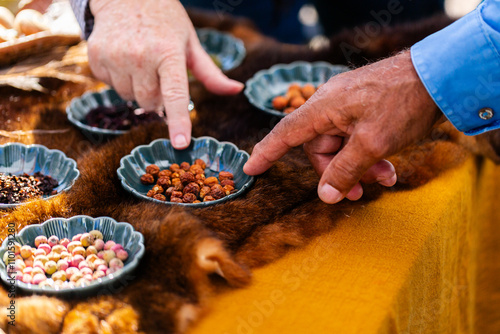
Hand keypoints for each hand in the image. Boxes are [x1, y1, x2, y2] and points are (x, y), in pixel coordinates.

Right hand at [88, 0, 243, 148]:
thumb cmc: (165, 22)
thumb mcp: (190, 43)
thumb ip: (211, 73)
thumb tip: (237, 90)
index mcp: (168, 52)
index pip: (175, 94)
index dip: (178, 121)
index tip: (180, 143)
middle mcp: (140, 56)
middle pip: (151, 103)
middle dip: (158, 98)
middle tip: (158, 74)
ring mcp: (115, 57)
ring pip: (129, 98)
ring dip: (138, 90)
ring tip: (140, 63)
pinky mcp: (96, 57)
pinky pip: (110, 87)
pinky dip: (119, 80)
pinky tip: (123, 59)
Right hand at [243, 51, 441, 203]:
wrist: (439, 77)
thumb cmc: (402, 103)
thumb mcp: (372, 143)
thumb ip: (345, 171)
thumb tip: (324, 196)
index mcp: (323, 108)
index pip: (286, 133)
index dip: (267, 153)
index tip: (250, 169)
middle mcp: (331, 105)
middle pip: (319, 148)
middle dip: (338, 173)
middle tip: (358, 192)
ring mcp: (348, 107)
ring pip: (341, 146)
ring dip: (359, 167)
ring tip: (383, 178)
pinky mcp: (365, 109)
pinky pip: (357, 138)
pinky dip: (369, 155)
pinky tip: (389, 168)